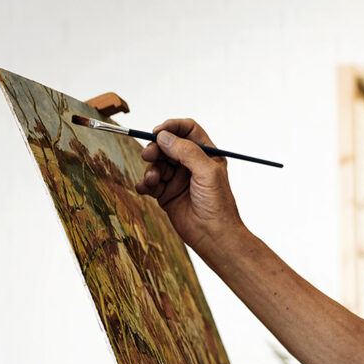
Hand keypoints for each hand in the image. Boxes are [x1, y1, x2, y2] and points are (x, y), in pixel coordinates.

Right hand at [134, 118, 244, 252]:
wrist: (212, 235)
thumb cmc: (218, 204)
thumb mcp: (207, 172)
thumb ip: (186, 151)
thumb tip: (164, 136)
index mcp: (206, 154)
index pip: (188, 130)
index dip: (172, 127)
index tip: (158, 132)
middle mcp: (191, 164)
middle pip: (167, 145)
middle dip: (156, 148)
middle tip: (149, 155)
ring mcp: (178, 178)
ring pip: (157, 163)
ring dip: (151, 169)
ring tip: (153, 180)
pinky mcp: (166, 193)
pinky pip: (150, 182)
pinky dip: (145, 183)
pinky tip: (145, 188)